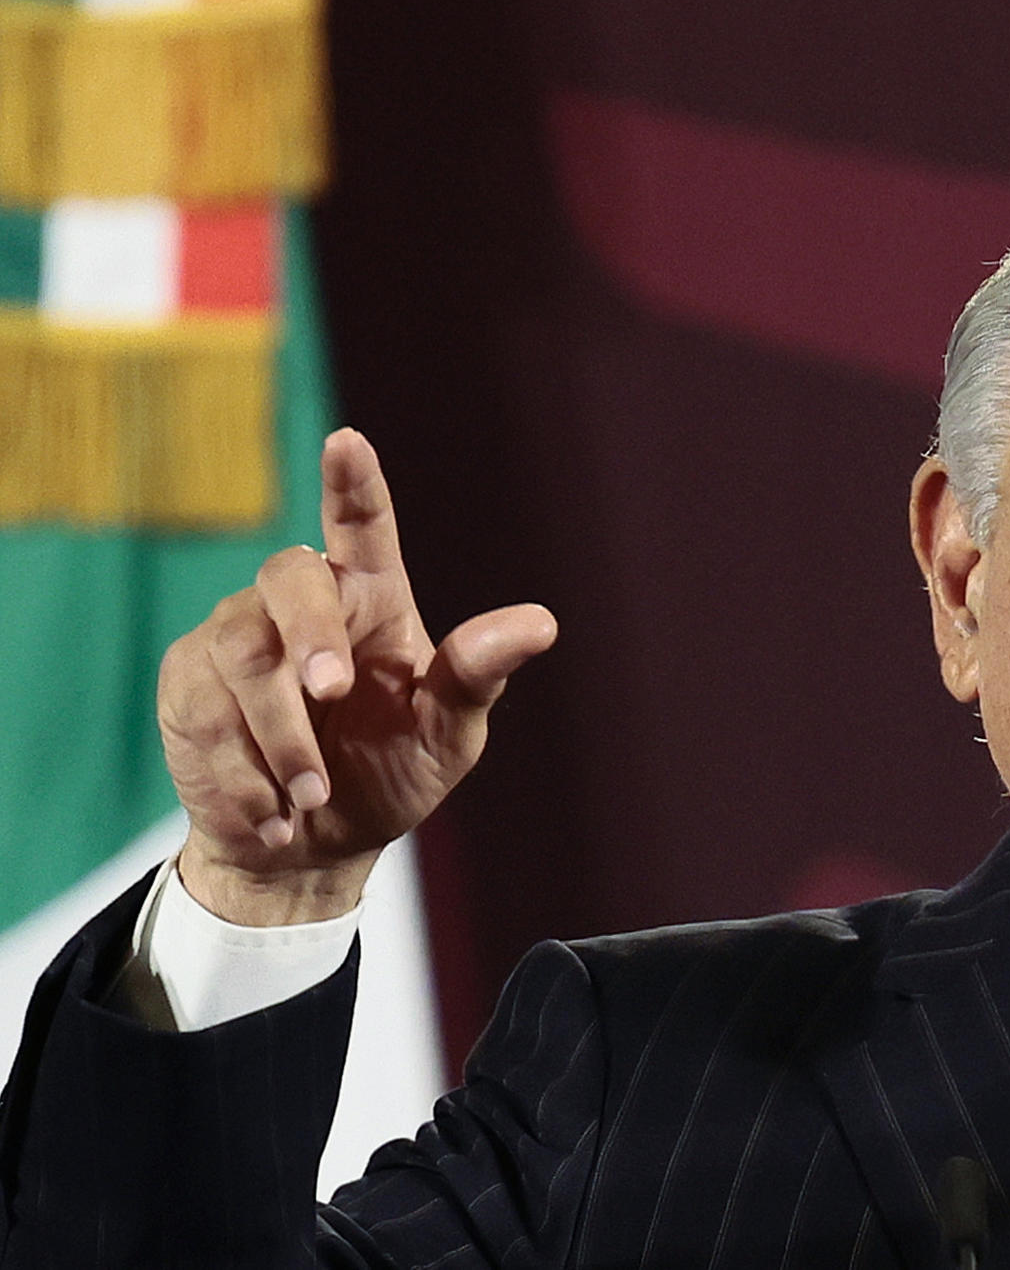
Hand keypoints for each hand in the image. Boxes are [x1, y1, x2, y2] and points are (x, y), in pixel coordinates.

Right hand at [159, 428, 556, 924]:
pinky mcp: (189, 682)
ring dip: (282, 735)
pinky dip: (246, 772)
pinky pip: (205, 710)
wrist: (311, 847)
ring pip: (242, 653)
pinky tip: (276, 814)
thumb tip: (541, 623)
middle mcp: (303, 604)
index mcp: (374, 598)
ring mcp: (236, 637)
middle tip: (329, 690)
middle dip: (309, 633)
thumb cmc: (389, 773)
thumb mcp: (447, 735)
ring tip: (312, 794)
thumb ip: (478, 676)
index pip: (363, 525)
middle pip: (288, 577)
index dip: (353, 481)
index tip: (347, 442)